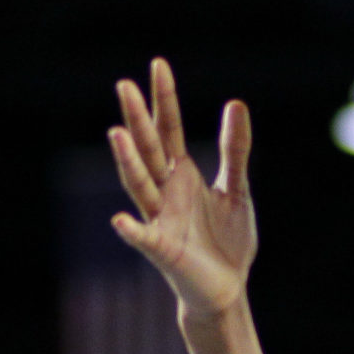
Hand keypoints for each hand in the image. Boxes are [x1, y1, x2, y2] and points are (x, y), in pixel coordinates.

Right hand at [107, 58, 255, 318]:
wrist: (227, 288)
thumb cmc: (226, 240)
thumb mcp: (237, 189)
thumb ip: (235, 149)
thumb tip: (235, 103)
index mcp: (181, 174)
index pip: (168, 128)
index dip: (163, 99)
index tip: (157, 65)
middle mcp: (165, 191)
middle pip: (148, 149)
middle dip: (137, 119)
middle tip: (123, 85)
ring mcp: (160, 219)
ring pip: (140, 185)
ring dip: (127, 162)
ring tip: (117, 134)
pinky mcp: (164, 250)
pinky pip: (145, 239)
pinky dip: (133, 230)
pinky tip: (121, 220)